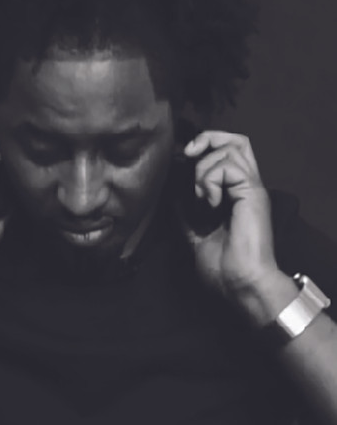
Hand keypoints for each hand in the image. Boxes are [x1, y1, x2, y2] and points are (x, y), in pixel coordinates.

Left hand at [180, 131, 278, 300]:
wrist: (240, 284)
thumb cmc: (224, 268)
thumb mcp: (196, 236)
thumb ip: (187, 215)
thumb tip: (173, 196)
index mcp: (235, 196)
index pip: (228, 154)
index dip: (205, 148)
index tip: (183, 160)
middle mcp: (246, 188)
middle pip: (237, 140)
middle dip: (208, 139)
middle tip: (188, 154)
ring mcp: (251, 189)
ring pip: (232, 147)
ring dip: (205, 167)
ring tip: (201, 195)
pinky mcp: (252, 193)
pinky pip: (229, 166)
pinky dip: (211, 179)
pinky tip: (209, 202)